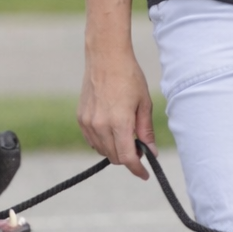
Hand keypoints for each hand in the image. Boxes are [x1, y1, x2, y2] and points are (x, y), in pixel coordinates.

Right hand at [78, 47, 156, 178]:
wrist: (105, 57)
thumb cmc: (129, 77)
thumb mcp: (144, 103)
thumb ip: (146, 131)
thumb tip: (150, 152)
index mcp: (119, 122)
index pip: (126, 158)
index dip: (137, 169)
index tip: (144, 174)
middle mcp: (100, 125)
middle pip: (114, 157)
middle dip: (128, 158)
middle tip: (139, 147)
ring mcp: (88, 123)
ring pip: (103, 151)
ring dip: (115, 150)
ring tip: (125, 134)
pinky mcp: (81, 119)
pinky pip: (92, 141)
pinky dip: (103, 142)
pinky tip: (112, 130)